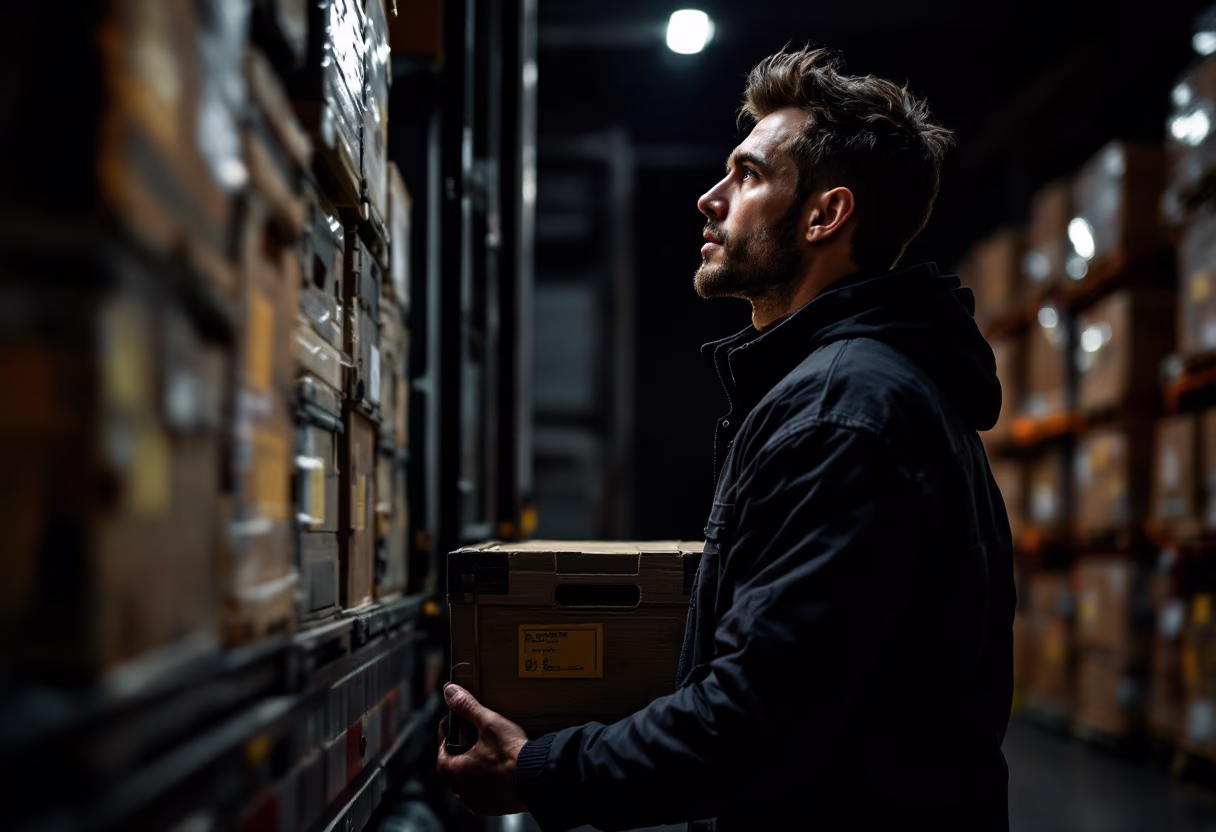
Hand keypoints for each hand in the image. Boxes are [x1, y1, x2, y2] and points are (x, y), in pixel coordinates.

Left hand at [436, 683, 529, 815]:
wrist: (537, 777)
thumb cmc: (512, 754)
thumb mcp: (489, 723)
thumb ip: (467, 706)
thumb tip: (450, 691)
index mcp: (458, 770)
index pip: (441, 755)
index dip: (444, 739)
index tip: (450, 730)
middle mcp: (465, 790)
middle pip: (454, 771)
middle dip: (460, 756)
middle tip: (469, 743)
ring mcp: (480, 801)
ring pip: (469, 786)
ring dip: (472, 773)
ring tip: (485, 757)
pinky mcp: (495, 807)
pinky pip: (484, 797)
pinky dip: (487, 785)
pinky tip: (497, 774)